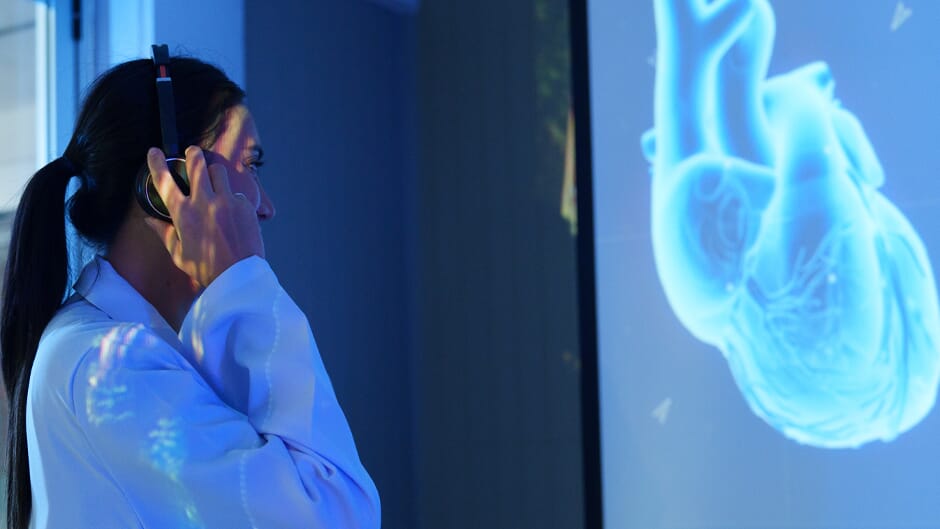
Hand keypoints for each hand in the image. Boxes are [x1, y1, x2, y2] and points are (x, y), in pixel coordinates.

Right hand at [144, 146, 264, 286]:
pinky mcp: (244, 205)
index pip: (165, 182)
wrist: (239, 275)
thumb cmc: (206, 268)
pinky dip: (233, 199)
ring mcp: (226, 201)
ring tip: (215, 185)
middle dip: (193, 154)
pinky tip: (234, 214)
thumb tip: (148, 220)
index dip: (157, 164)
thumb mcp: (178, 254)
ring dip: (215, 175)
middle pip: (197, 164)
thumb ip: (164, 233)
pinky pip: (236, 193)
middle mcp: (204, 202)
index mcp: (183, 214)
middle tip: (192, 152)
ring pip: (219, 172)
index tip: (154, 152)